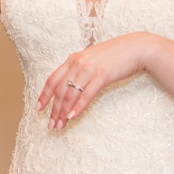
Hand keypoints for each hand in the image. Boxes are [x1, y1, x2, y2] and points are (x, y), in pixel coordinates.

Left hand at [37, 32, 159, 127]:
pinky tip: (73, 116)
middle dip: (54, 110)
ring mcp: (89, 69)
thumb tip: (71, 86)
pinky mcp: (102, 75)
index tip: (38, 109)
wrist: (135, 48)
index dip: (44, 96)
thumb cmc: (115, 55)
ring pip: (70, 94)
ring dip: (64, 112)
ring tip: (60, 125)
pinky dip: (78, 107)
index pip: (52, 80)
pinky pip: (86, 94)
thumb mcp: (91, 60)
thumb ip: (79, 70)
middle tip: (51, 125)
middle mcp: (77, 63)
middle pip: (60, 90)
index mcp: (72, 59)